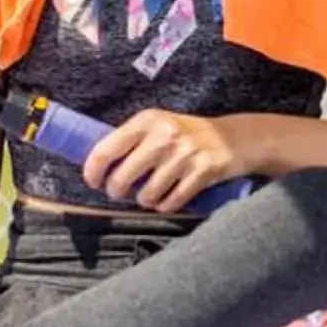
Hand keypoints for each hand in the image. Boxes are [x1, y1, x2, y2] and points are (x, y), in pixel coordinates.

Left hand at [83, 109, 248, 213]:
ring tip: (149, 194)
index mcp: (146, 121)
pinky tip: (167, 200)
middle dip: (117, 191)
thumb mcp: (158, 126)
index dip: (93, 171)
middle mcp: (164, 135)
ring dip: (145, 200)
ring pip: (147, 195)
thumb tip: (98, 166)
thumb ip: (131, 140)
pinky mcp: (202, 172)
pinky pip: (171, 202)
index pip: (106, 150)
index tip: (94, 182)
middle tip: (120, 192)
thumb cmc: (186, 135)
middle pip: (122, 178)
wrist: (233, 138)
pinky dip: (165, 206)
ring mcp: (184, 154)